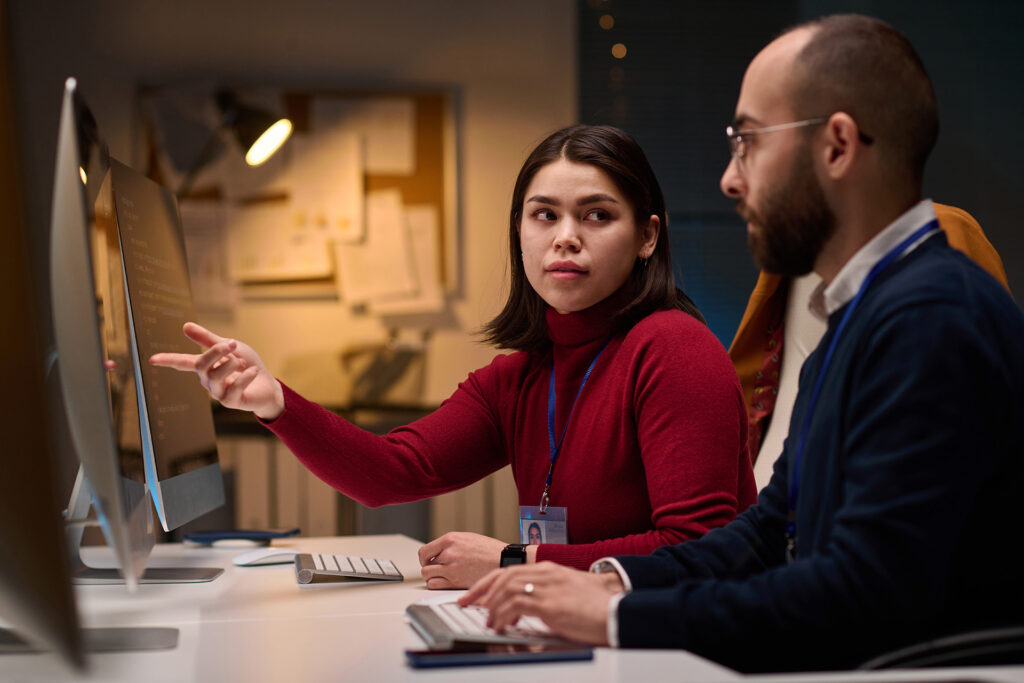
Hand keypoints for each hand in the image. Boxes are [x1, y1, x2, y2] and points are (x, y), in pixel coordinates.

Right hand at [148, 322, 284, 419]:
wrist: (268, 385)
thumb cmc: (247, 365)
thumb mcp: (230, 348)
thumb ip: (208, 340)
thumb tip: (185, 326)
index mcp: (206, 367)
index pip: (183, 363)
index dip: (168, 360)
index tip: (151, 359)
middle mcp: (208, 381)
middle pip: (202, 365)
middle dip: (216, 351)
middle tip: (233, 344)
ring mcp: (218, 393)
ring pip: (216, 377)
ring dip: (232, 364)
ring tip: (244, 362)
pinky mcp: (231, 402)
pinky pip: (234, 388)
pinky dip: (245, 377)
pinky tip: (253, 372)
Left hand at [417, 532, 508, 588]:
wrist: (503, 560)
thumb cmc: (489, 550)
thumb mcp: (467, 538)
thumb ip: (450, 545)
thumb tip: (437, 552)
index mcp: (450, 539)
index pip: (424, 552)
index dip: (424, 559)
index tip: (428, 562)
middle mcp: (449, 553)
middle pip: (425, 565)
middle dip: (430, 568)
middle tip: (438, 570)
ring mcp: (452, 568)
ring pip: (428, 576)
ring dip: (432, 577)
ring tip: (442, 576)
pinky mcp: (456, 581)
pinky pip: (435, 585)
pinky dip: (437, 585)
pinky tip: (446, 582)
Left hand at [459, 562, 623, 644]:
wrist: (618, 612)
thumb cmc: (598, 607)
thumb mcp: (568, 595)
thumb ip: (547, 596)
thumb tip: (527, 609)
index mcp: (550, 570)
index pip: (510, 570)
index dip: (488, 582)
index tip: (475, 595)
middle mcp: (547, 574)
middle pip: (502, 576)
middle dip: (480, 591)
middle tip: (466, 605)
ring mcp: (548, 587)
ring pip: (506, 589)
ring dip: (492, 607)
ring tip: (488, 622)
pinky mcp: (551, 604)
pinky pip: (516, 605)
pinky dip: (503, 615)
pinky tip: (501, 626)